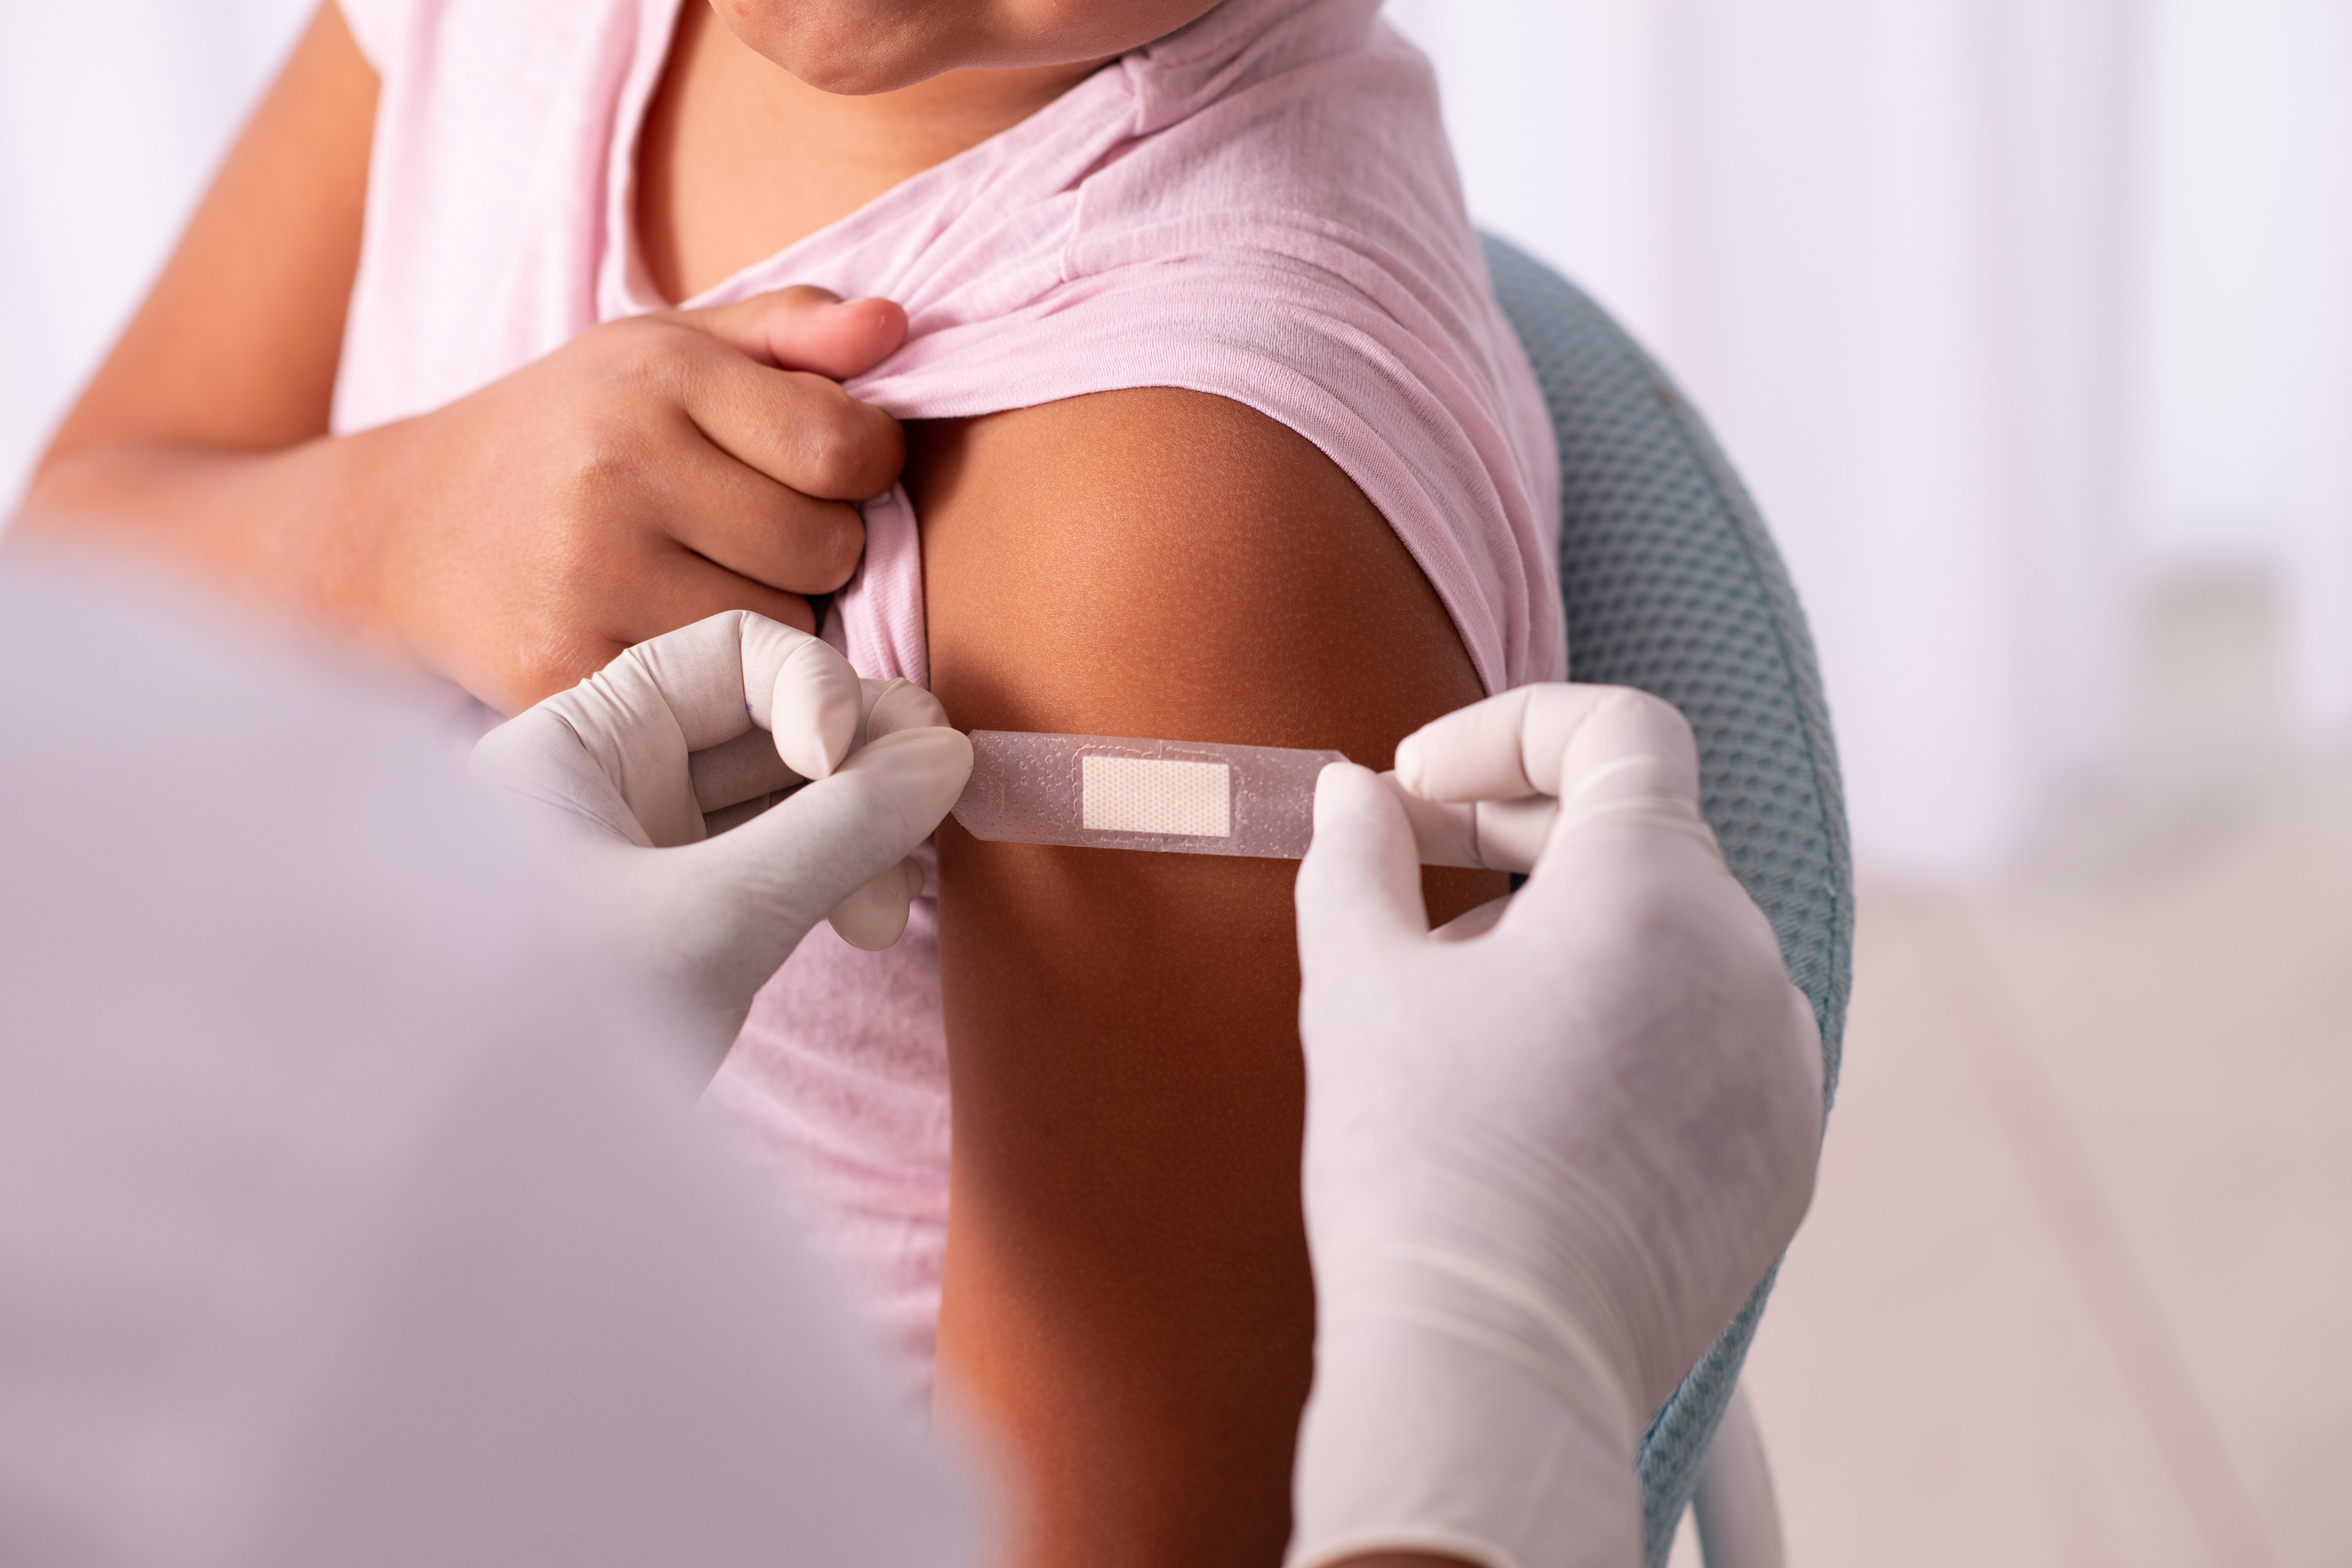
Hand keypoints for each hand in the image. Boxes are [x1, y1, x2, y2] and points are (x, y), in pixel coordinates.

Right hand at [357, 287, 907, 713]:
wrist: (406, 530)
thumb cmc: (573, 432)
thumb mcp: (668, 349)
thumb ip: (792, 329)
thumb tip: (896, 327)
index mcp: (657, 377)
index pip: (849, 448)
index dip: (860, 469)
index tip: (815, 473)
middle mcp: (617, 472)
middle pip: (830, 550)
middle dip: (813, 551)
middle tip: (740, 537)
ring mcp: (587, 580)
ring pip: (787, 635)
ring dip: (771, 625)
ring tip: (697, 586)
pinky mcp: (567, 675)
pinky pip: (723, 703)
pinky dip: (717, 687)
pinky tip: (666, 642)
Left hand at [469, 611, 971, 1065]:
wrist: (481, 1197)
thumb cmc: (554, 1041)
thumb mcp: (713, 920)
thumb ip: (839, 829)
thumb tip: (948, 757)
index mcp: (577, 743)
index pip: (733, 654)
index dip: (821, 691)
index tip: (849, 768)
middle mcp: (609, 784)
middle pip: (773, 723)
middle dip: (862, 771)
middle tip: (924, 828)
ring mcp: (645, 858)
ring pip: (788, 803)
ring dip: (862, 837)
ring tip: (885, 916)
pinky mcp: (681, 926)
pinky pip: (779, 868)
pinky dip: (834, 882)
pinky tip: (866, 922)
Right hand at [1287, 685, 1822, 1567]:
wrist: (1494, 1364)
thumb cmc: (1419, 1160)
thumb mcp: (1358, 981)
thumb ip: (1356, 854)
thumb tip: (1356, 795)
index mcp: (1655, 888)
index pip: (1620, 729)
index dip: (1510, 731)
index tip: (1420, 792)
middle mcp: (1749, 958)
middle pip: (1647, 832)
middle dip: (1525, 832)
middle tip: (1418, 871)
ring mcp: (1780, 1061)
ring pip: (1680, 941)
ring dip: (1577, 933)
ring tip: (1467, 1004)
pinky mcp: (1784, 1153)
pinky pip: (1712, 1039)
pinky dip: (1632, 1024)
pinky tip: (1539, 1090)